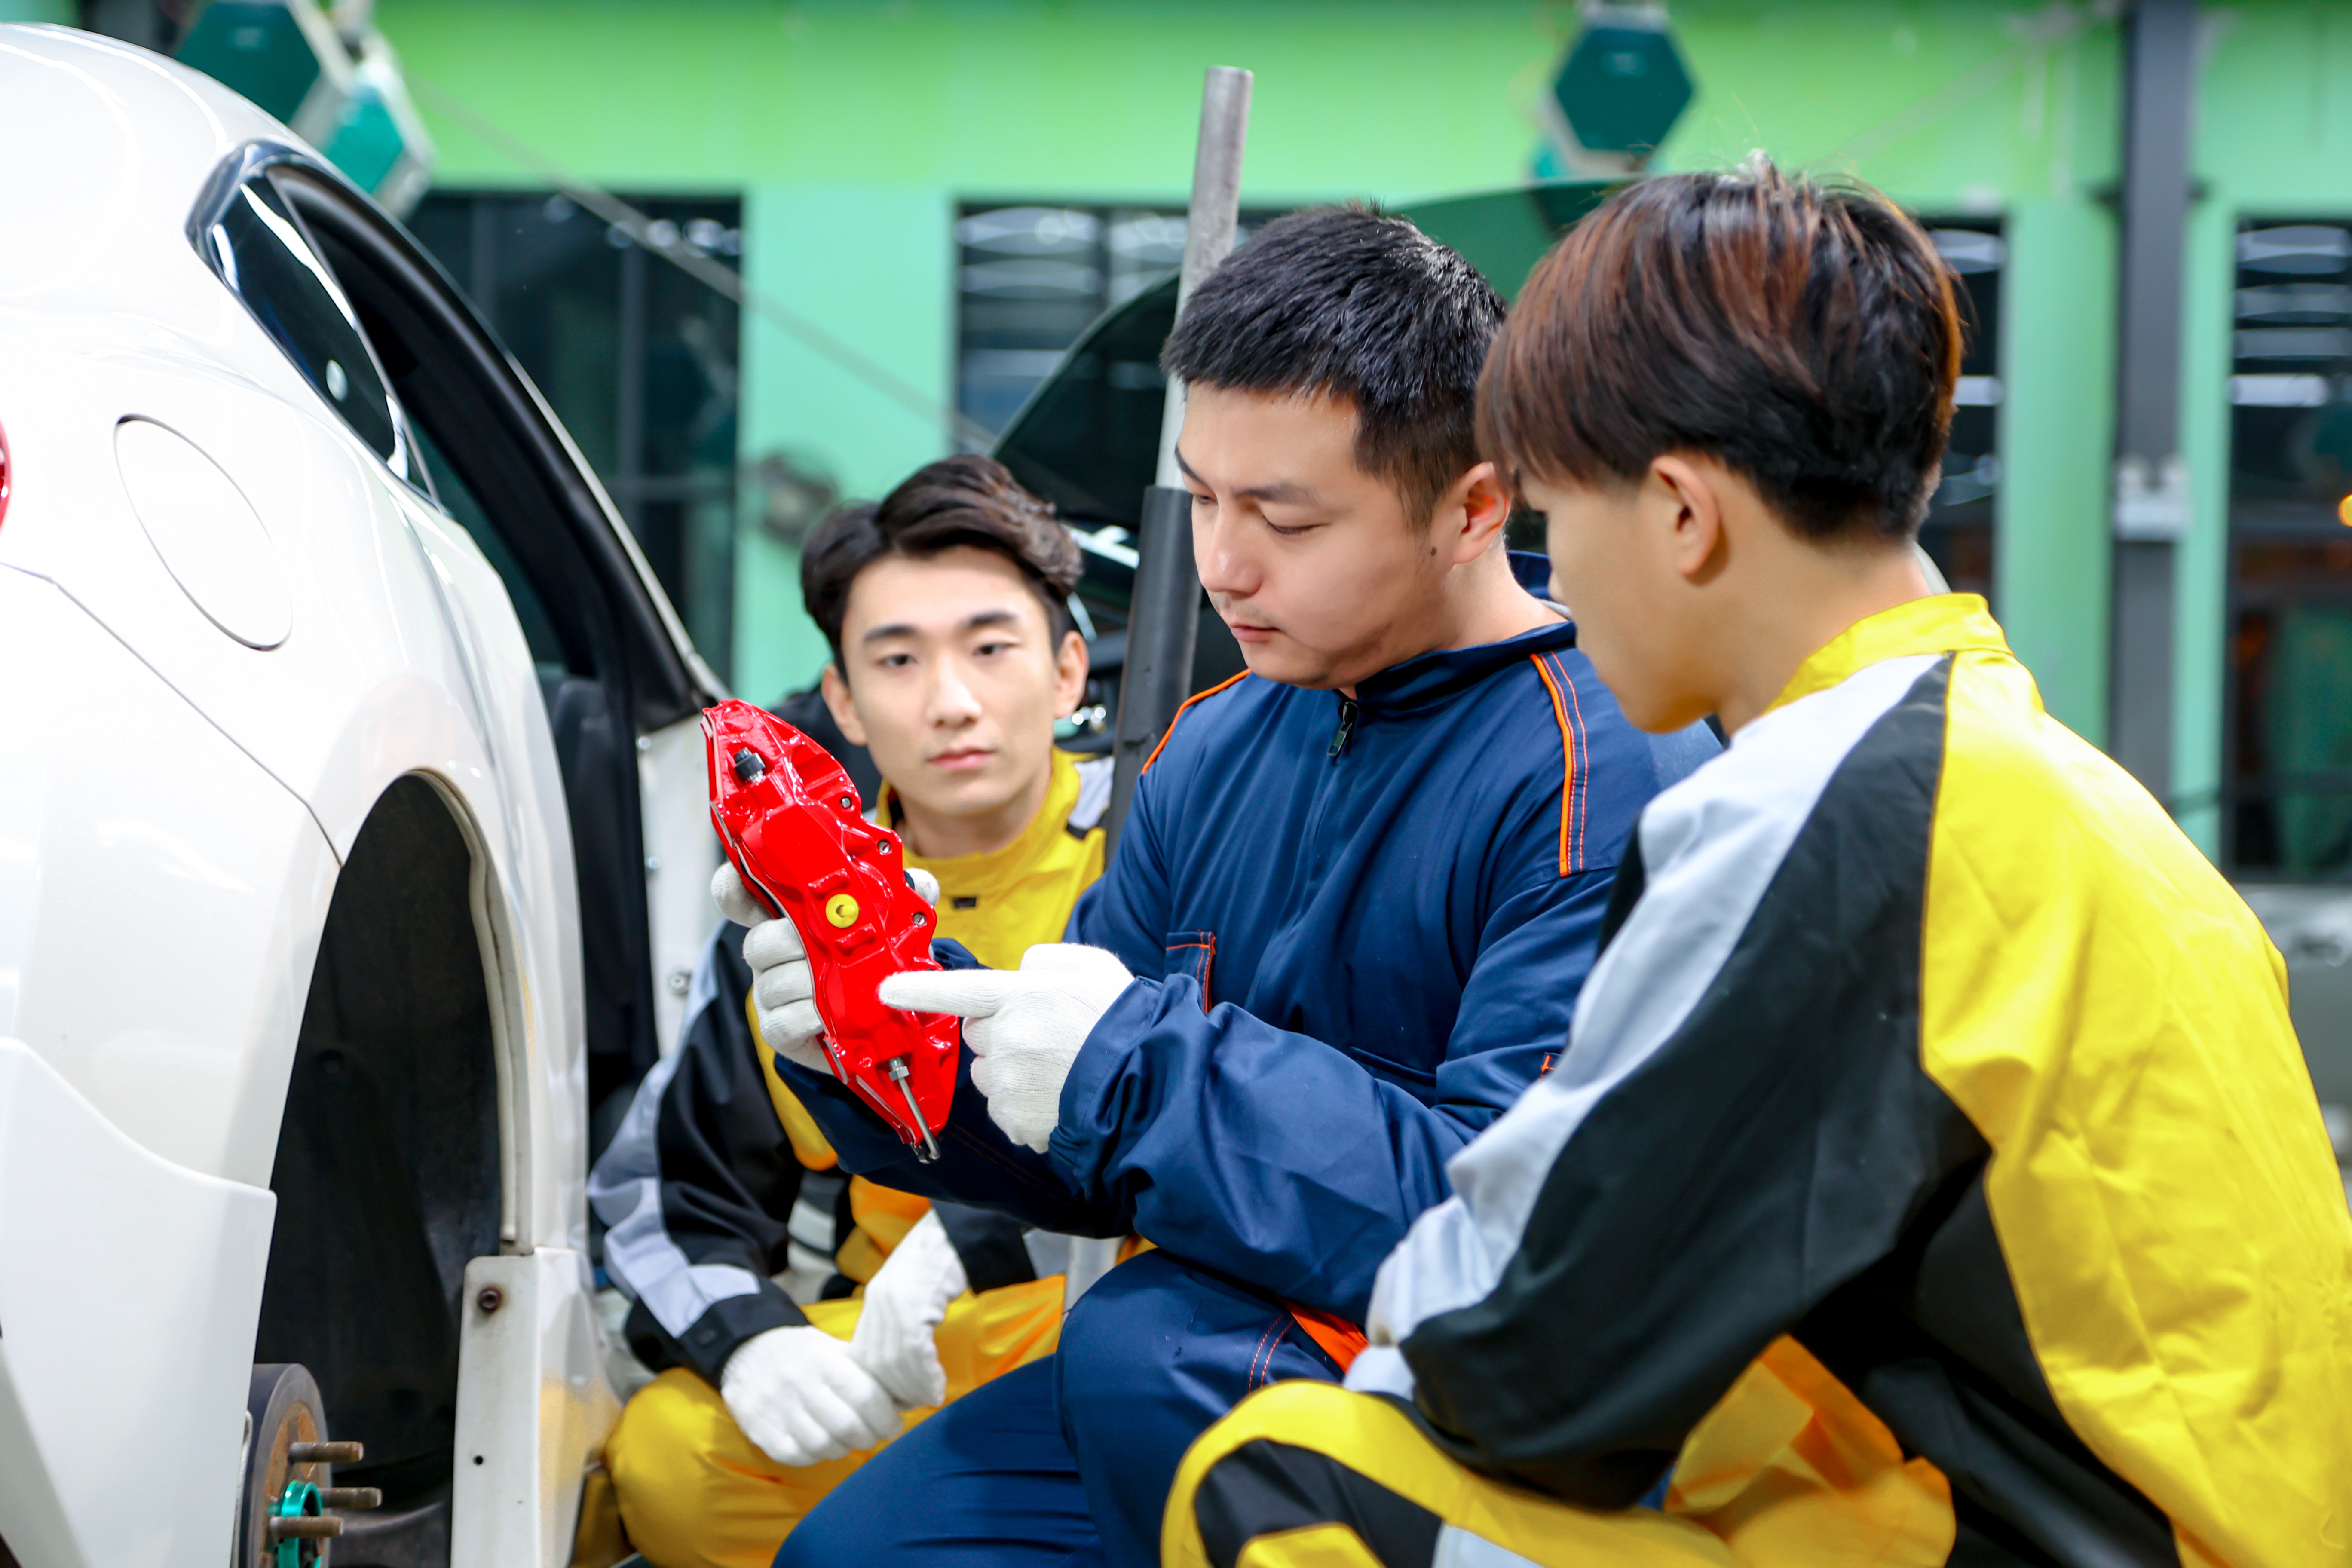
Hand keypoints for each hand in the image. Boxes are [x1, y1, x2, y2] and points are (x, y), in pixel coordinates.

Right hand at [716, 862, 939, 1075]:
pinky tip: (831, 1015)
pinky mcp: (779, 1029)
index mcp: (784, 917)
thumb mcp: (886, 923)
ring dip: (809, 981)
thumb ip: (901, 898)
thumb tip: (920, 883)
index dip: (733, 885)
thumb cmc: (868, 961)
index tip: (742, 877)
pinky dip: (812, 1016)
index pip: (740, 895)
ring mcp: (770, 992)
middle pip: (757, 940)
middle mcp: (770, 953)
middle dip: (791, 940)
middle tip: (825, 943)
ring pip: (772, 981)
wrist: (874, 1022)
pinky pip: (784, 1019)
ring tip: (840, 982)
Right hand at [718, 1324, 903, 1465]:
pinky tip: (823, 1443)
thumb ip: (869, 1372)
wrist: (749, 1351)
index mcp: (822, 1357)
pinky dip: (816, 1456)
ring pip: (824, 1445)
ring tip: (849, 1439)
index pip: (865, 1395)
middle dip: (870, 1437)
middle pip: (847, 1426)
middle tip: (875, 1435)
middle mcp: (797, 1381)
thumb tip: (908, 1399)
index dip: (887, 1417)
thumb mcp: (836, 1349)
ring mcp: (775, 1407)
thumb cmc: (806, 1354)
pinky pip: (797, 1456)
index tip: (894, 1425)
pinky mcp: (759, 1429)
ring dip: (845, 1448)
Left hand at [848, 1209, 967, 1407]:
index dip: (878, 1383)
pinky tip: (937, 1387)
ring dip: (913, 1388)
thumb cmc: (942, 1257)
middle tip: (914, 1404)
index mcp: (875, 1298)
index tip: (897, 1398)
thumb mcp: (912, 1287)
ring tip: (930, 1398)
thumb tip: (904, 1360)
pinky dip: (925, 1376)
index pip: (863, 1354)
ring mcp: (896, 1300)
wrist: (958, 1227)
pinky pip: (915, 1351)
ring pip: (894, 1361)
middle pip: (875, 1363)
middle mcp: (879, 1300)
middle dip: (893, 1391)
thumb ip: (901, 1318)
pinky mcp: (917, 1302)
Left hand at [878, 944, 1133, 1152]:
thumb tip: (1018, 970)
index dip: (917, 990)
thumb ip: (1045, 959)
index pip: (957, 990)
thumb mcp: (1091, 966)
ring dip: (1011, 1071)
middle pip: (977, 1035)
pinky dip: (1025, 1106)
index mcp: (1022, 995)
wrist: (1148, 1081)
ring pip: (988, 1074)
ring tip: (1057, 1070)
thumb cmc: (1121, 1021)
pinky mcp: (1015, 1119)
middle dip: (999, 1035)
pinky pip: (1004, 1110)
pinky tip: (1057, 1096)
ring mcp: (1009, 1082)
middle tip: (1045, 1037)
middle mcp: (1008, 1037)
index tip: (886, 991)